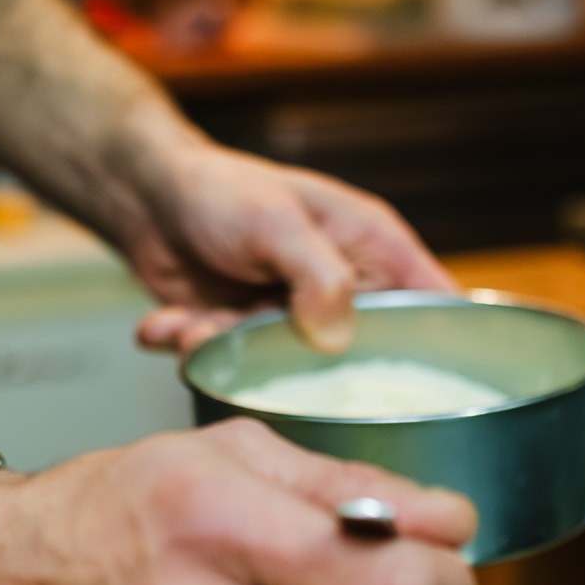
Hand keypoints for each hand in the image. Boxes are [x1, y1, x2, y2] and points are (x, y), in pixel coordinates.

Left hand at [0, 0, 454, 354]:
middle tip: (254, 349)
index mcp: (376, 252)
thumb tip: (339, 339)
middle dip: (300, 365)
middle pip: (361, 359)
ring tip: (192, 328)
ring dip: (230, 355)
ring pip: (288, 369)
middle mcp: (346, 290)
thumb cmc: (218, 189)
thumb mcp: (275, 223)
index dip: (441, 354)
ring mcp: (298, 318)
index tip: (422, 394)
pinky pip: (236, 365)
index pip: (436, 311)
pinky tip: (167, 326)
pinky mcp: (250, 336)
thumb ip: (318, 276)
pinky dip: (197, 351)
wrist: (143, 195)